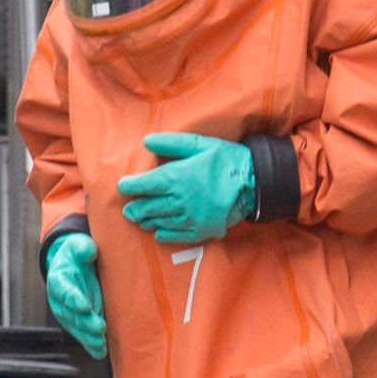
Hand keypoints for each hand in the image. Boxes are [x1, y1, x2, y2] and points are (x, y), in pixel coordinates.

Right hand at [43, 230, 105, 357]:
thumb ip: (82, 248)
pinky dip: (92, 345)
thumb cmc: (76, 255)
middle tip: (100, 328)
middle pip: (72, 314)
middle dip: (85, 322)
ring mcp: (69, 313)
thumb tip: (88, 251)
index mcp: (59, 280)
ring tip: (101, 343)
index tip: (85, 306)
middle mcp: (61, 301)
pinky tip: (100, 352)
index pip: (65, 291)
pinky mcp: (79, 321)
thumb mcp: (78, 246)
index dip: (74, 299)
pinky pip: (84, 335)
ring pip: (78, 327)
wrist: (73, 266)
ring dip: (89, 337)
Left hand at [117, 132, 254, 246]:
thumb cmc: (226, 160)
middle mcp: (179, 201)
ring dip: (147, 220)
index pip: (145, 185)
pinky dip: (164, 234)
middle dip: (135, 208)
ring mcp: (189, 218)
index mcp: (176, 178)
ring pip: (160, 222)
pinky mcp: (201, 230)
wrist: (253, 183)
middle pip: (148, 207)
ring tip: (140, 219)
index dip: (131, 186)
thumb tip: (147, 141)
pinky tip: (158, 232)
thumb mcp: (200, 144)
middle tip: (127, 209)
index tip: (122, 186)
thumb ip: (172, 143)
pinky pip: (177, 236)